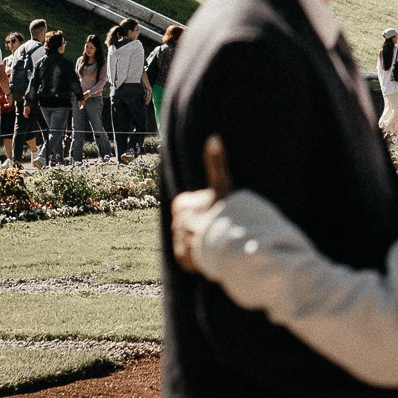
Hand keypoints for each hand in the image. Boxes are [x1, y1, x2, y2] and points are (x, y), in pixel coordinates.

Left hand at [170, 135, 235, 273]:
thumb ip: (216, 162)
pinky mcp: (182, 260)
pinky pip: (192, 257)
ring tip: (217, 240)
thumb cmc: (222, 213)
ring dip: (203, 241)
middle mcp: (175, 223)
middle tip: (220, 226)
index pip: (195, 205)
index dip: (209, 207)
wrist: (222, 246)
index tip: (218, 211)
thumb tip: (213, 137)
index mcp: (180, 204)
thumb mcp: (222, 185)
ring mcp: (178, 243)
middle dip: (205, 224)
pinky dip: (201, 256)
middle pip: (194, 221)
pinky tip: (211, 252)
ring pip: (193, 239)